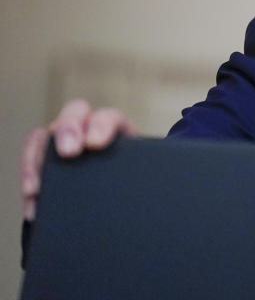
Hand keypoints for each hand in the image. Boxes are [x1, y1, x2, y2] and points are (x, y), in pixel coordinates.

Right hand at [21, 99, 134, 220]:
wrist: (123, 198)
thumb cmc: (134, 182)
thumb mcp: (140, 174)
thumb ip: (142, 176)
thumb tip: (161, 190)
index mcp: (117, 130)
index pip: (109, 117)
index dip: (102, 126)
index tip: (96, 145)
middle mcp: (87, 129)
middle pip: (74, 114)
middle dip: (69, 129)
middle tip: (69, 153)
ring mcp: (64, 142)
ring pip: (45, 136)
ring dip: (39, 158)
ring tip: (38, 188)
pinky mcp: (47, 161)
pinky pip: (31, 161)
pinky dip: (29, 179)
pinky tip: (33, 204)